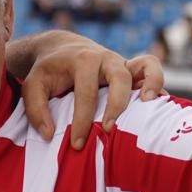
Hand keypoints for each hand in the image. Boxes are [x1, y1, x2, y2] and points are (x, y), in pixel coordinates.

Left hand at [21, 35, 165, 148]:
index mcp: (82, 60)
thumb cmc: (47, 70)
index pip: (86, 94)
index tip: (77, 144)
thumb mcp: (33, 85)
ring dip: (152, 85)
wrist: (62, 47)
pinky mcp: (132, 68)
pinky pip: (152, 70)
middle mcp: (106, 58)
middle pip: (120, 78)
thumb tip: (50, 134)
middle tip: (107, 130)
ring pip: (146, 66)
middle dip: (116, 105)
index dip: (82, 121)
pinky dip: (158, 85)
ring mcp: (122, 62)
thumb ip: (36, 109)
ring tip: (149, 106)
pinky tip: (158, 107)